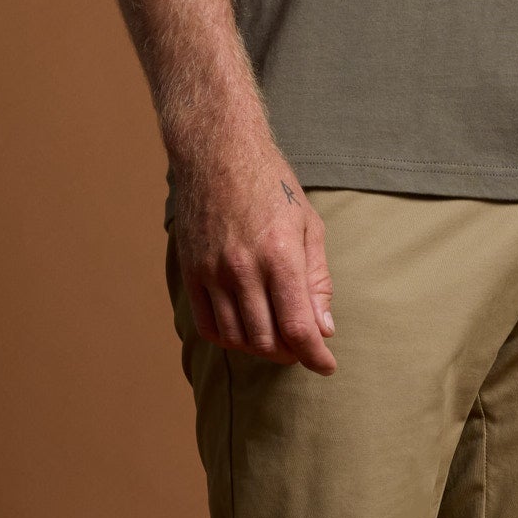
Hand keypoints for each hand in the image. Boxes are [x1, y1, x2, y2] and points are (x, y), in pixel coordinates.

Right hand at [171, 141, 336, 372]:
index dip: (315, 356)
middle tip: (303, 348)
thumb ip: (317, 281)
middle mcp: (243, 268)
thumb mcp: (310, 226)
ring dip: (261, 349)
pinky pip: (208, 325)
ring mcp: (212, 272)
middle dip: (291, 354)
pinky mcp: (191, 272)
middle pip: (267, 340)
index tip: (326, 366)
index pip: (298, 328)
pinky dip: (230, 339)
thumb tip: (324, 329)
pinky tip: (246, 331)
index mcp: (280, 255)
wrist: (218, 151)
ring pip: (237, 338)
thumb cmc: (271, 184)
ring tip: (278, 340)